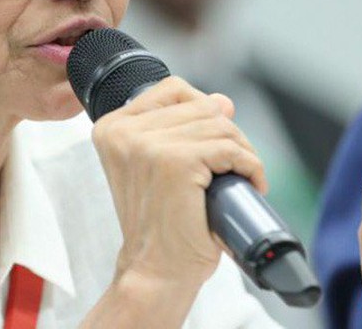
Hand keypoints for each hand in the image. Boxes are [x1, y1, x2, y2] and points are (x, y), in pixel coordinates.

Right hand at [91, 77, 266, 288]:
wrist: (154, 272)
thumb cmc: (158, 226)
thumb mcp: (159, 168)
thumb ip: (180, 129)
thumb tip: (223, 101)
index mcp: (112, 128)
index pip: (172, 89)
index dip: (202, 108)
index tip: (213, 140)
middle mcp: (124, 132)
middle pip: (201, 105)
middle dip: (228, 134)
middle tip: (235, 166)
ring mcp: (149, 145)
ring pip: (220, 125)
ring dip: (242, 151)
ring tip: (242, 178)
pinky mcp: (177, 162)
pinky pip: (230, 149)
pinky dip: (249, 165)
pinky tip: (250, 183)